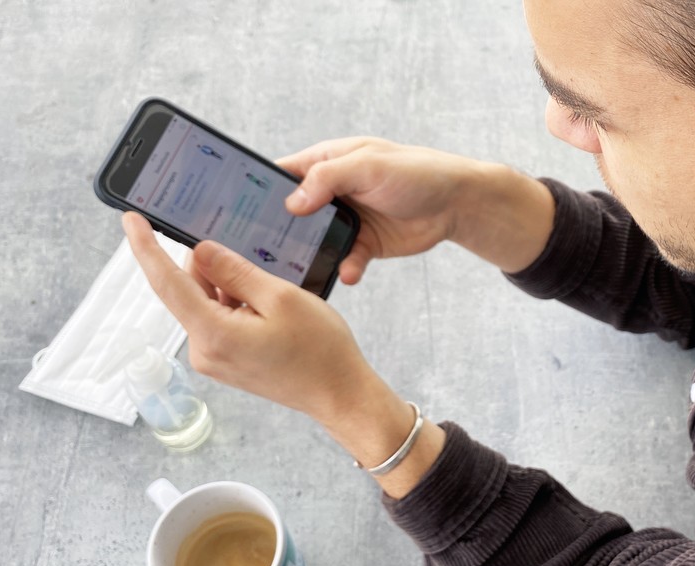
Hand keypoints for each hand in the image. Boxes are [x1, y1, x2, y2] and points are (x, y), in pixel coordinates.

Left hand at [121, 212, 397, 430]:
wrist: (338, 394)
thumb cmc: (319, 350)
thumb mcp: (281, 297)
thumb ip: (235, 271)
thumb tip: (202, 251)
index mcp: (213, 333)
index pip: (166, 282)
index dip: (146, 247)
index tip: (131, 219)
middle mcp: (204, 350)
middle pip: (189, 290)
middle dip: (211, 265)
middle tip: (247, 253)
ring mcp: (214, 359)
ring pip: (206, 303)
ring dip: (229, 286)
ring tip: (271, 292)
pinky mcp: (226, 361)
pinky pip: (218, 320)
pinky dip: (235, 303)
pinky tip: (267, 306)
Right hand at [277, 137, 555, 278]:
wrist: (458, 203)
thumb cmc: (416, 172)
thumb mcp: (369, 166)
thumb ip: (328, 178)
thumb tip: (292, 203)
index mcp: (326, 163)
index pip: (281, 175)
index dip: (257, 190)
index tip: (236, 211)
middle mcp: (331, 192)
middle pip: (292, 214)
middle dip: (278, 232)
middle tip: (261, 252)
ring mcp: (347, 220)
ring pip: (315, 242)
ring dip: (310, 256)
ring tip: (300, 271)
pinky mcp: (365, 244)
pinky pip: (345, 260)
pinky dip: (345, 268)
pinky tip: (349, 273)